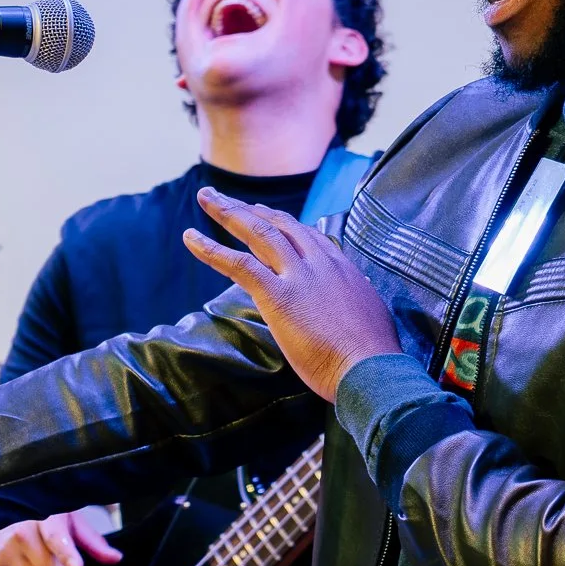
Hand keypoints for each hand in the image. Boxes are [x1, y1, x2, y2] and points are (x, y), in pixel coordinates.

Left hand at [186, 187, 400, 400]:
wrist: (372, 368)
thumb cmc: (374, 354)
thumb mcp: (371, 313)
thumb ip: (357, 297)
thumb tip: (356, 294)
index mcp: (340, 267)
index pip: (305, 235)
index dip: (280, 222)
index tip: (261, 212)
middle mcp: (319, 263)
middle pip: (278, 225)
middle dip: (248, 208)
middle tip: (222, 196)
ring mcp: (298, 276)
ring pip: (258, 233)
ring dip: (228, 212)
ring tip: (205, 196)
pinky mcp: (278, 296)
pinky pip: (239, 265)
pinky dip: (211, 249)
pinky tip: (190, 238)